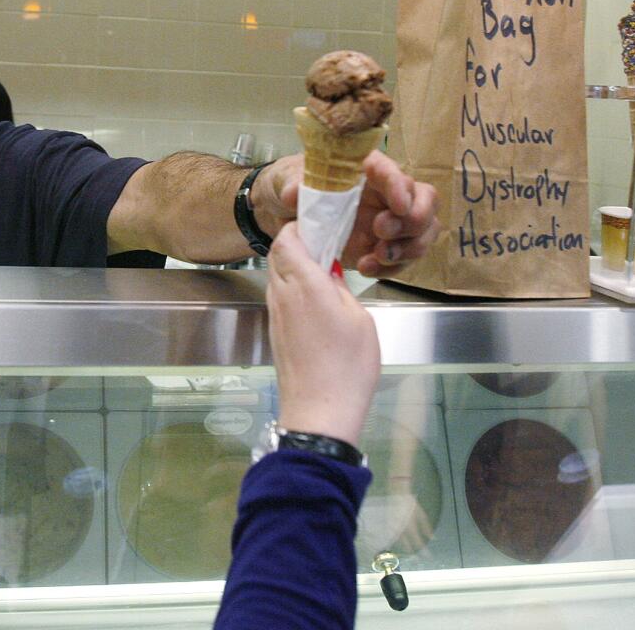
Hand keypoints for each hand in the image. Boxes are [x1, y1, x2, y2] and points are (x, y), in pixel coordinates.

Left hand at [254, 151, 439, 276]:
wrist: (284, 213)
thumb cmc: (291, 184)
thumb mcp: (288, 179)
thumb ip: (294, 184)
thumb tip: (294, 193)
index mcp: (365, 168)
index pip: (393, 171)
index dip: (400, 186)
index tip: (398, 205)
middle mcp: (385, 192)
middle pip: (424, 199)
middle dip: (412, 220)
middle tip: (381, 233)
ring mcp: (390, 220)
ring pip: (424, 230)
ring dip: (408, 247)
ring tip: (378, 257)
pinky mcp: (385, 246)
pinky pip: (406, 258)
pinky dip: (393, 268)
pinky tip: (367, 269)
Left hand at [267, 222, 380, 446]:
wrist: (320, 413)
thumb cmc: (346, 368)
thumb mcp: (359, 318)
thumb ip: (341, 287)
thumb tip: (331, 272)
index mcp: (304, 284)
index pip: (287, 239)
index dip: (299, 225)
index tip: (319, 220)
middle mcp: (282, 294)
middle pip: (277, 253)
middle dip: (297, 242)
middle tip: (325, 242)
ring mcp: (276, 314)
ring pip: (276, 274)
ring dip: (295, 265)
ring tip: (324, 269)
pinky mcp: (276, 332)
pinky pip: (280, 296)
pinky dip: (294, 287)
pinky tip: (317, 298)